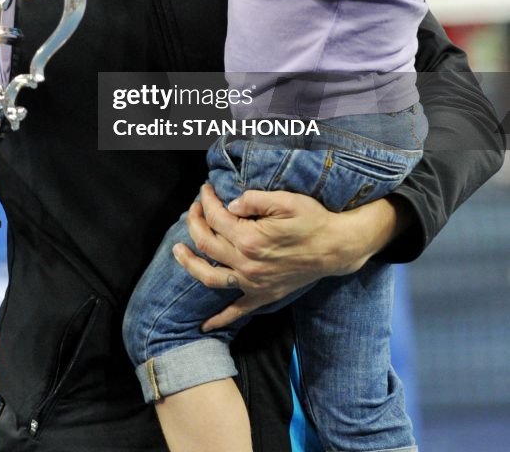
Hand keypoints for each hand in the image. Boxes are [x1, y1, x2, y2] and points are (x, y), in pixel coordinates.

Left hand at [173, 184, 402, 330]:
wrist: (335, 248)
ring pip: (210, 278)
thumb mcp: (286, 200)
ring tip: (177, 250)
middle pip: (206, 244)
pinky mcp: (263, 295)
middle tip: (193, 209)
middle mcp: (247, 264)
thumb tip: (228, 204)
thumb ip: (253, 200)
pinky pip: (236, 310)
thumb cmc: (312, 220)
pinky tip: (204, 325)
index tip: (205, 189)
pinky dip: (219, 319)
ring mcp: (253, 283)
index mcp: (250, 238)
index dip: (206, 201)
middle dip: (194, 222)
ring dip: (189, 264)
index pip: (216, 217)